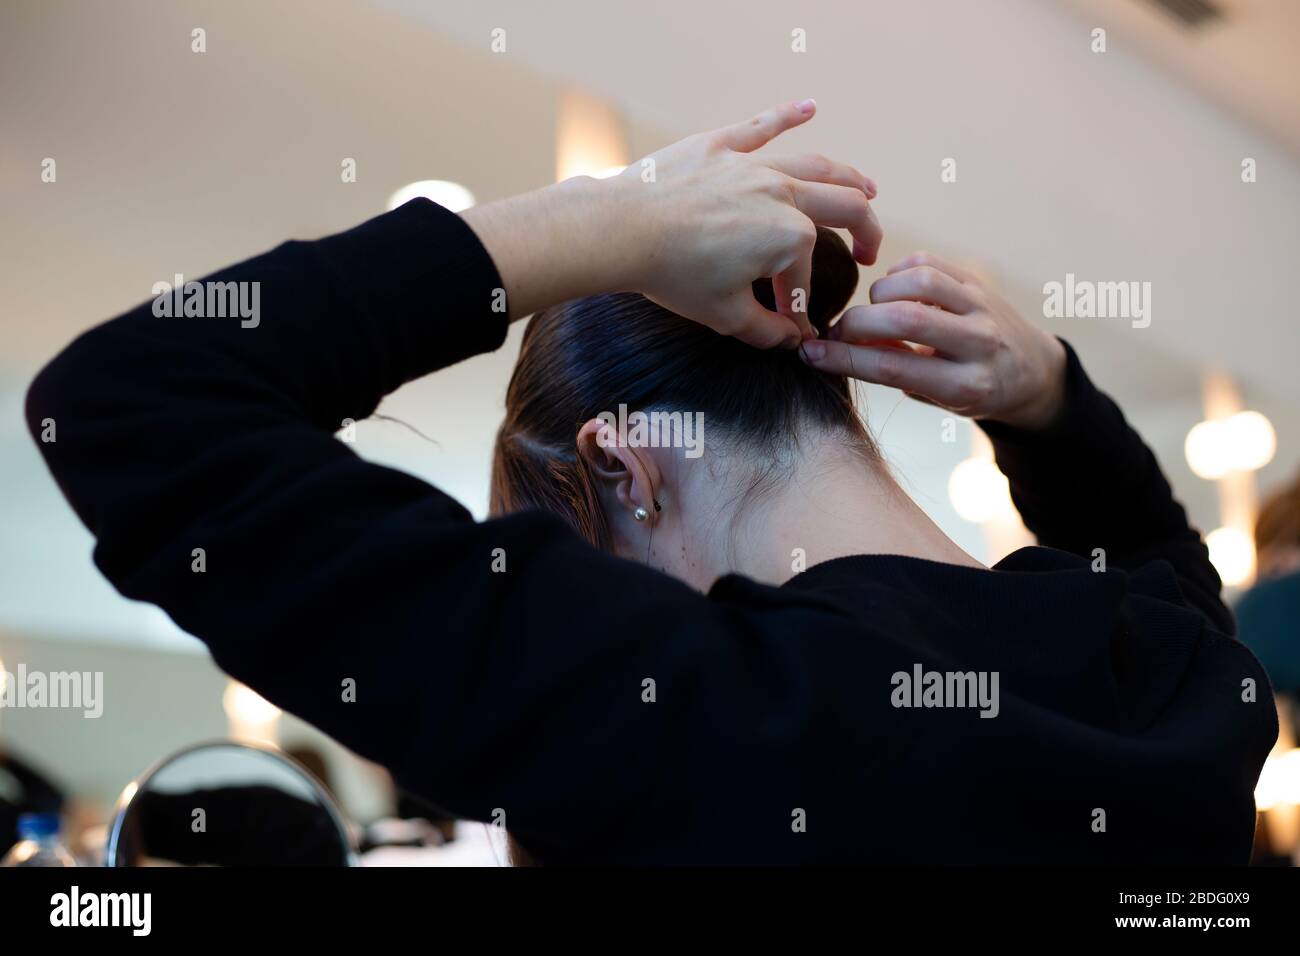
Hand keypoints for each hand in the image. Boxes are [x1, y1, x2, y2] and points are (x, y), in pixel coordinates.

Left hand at [460, 101, 880, 348]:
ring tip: (866, 190)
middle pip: (845, 207)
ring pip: (818, 164)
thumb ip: (768, 331)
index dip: (802, 307)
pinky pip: (763, 125)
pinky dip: (789, 114)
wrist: (621, 230)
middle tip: (868, 251)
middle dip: (865, 232)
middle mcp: (783, 194)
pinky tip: (811, 107)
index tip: (796, 327)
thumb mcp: (726, 316)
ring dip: (849, 178)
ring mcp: (754, 165)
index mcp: (790, 238)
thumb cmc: (673, 275)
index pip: (806, 277)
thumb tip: (794, 342)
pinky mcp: (721, 146)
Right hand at [799, 251, 1067, 429]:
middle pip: (906, 319)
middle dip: (857, 322)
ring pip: (919, 283)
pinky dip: (900, 273)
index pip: (894, 368)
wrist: (1030, 371)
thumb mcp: (937, 398)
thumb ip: (895, 371)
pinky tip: (893, 291)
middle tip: (837, 330)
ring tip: (873, 310)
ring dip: (881, 294)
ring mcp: (983, 307)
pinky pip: (930, 263)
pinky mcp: (979, 281)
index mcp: (967, 385)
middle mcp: (980, 343)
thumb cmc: (969, 390)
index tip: (810, 353)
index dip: (845, 358)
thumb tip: (842, 344)